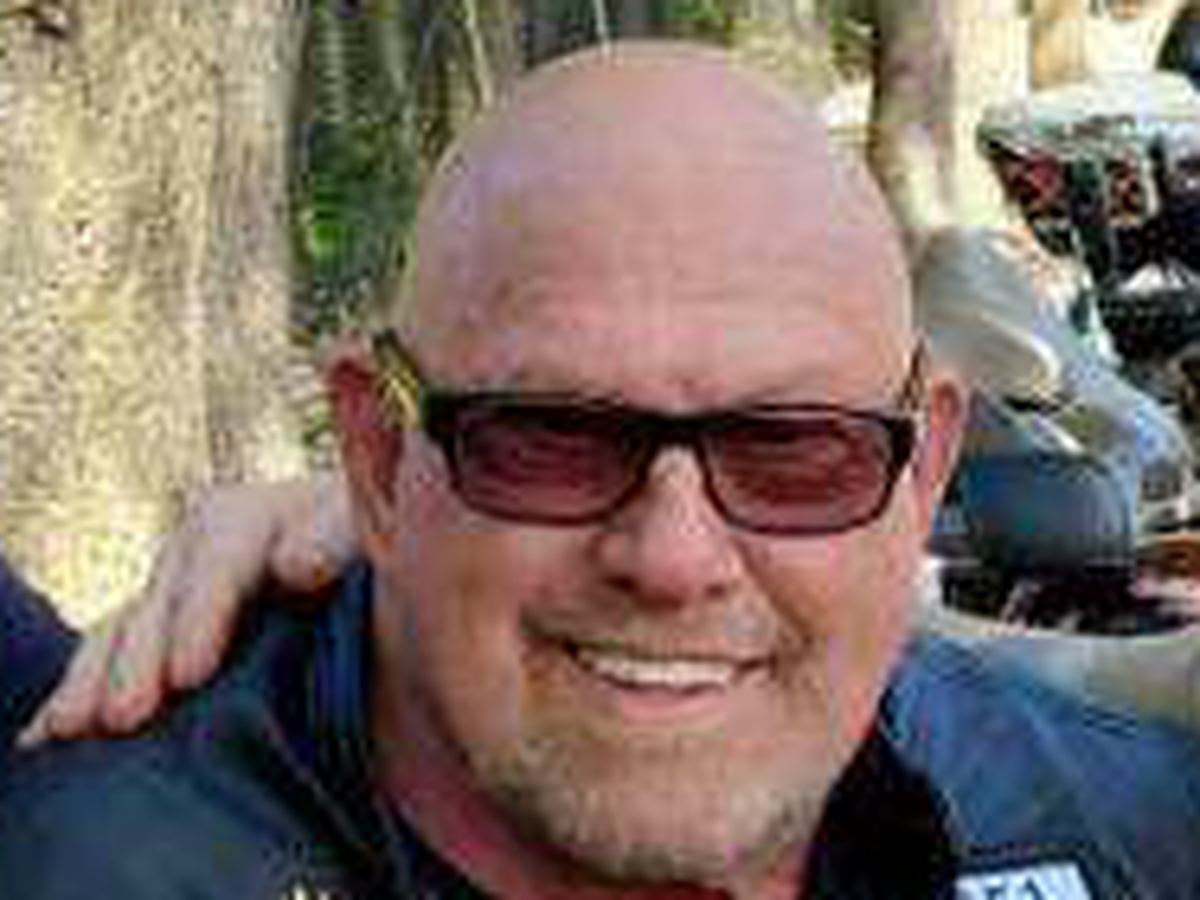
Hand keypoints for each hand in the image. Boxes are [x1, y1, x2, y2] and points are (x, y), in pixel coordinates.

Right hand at [18, 474, 354, 745]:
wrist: (362, 566)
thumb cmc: (369, 548)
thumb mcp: (365, 531)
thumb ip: (337, 539)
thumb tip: (292, 566)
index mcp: (245, 516)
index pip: (218, 564)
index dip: (200, 616)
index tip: (190, 672)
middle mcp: (193, 550)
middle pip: (160, 602)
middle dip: (138, 661)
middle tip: (126, 716)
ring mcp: (169, 592)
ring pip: (121, 632)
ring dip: (93, 681)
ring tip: (69, 731)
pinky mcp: (159, 632)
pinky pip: (111, 658)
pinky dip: (80, 692)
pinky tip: (46, 736)